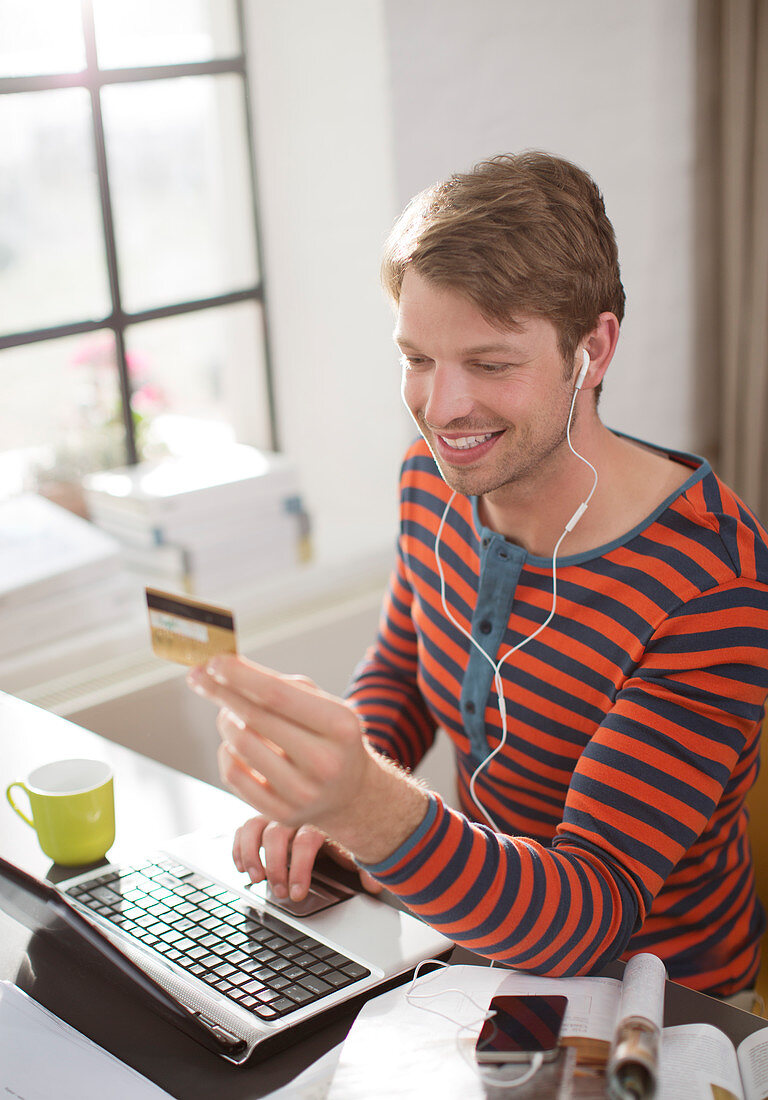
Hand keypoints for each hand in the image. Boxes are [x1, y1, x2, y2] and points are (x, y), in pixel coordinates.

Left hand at [187, 655, 428, 863]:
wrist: (351, 793)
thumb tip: (223, 672)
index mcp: (340, 726)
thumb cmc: (329, 737)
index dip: (240, 676)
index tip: (213, 661)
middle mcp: (325, 762)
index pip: (277, 694)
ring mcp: (303, 793)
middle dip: (220, 692)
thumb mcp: (323, 704)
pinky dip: (225, 752)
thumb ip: (280, 686)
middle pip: (254, 718)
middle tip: (199, 676)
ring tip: (228, 713)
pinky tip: (233, 744)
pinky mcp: (282, 814)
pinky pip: (233, 775)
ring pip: (239, 745)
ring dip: (224, 720)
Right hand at [233, 815, 382, 901]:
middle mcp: (296, 812)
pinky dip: (239, 846)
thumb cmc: (341, 830)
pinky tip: (241, 866)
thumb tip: (375, 883)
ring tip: (255, 878)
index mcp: (320, 819)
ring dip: (251, 853)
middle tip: (278, 892)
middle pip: (276, 834)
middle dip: (275, 866)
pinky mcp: (262, 817)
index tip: (297, 893)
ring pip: (254, 826)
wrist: (339, 798)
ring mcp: (276, 813)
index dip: (299, 869)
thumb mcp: (354, 845)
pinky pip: (244, 828)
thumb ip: (364, 864)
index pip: (305, 840)